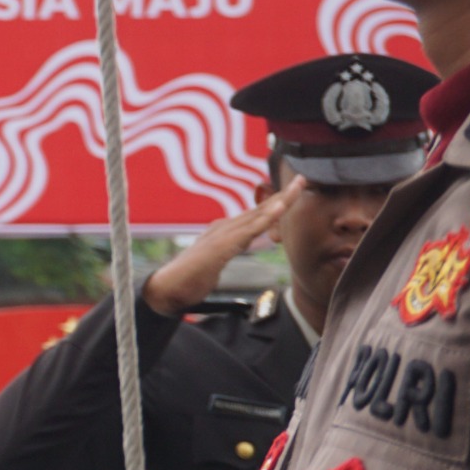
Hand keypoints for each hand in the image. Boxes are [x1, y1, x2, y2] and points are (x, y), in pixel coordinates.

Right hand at [142, 180, 302, 316]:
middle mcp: (223, 228)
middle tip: (303, 179)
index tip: (294, 192)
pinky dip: (266, 218)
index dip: (276, 203)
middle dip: (283, 194)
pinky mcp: (220, 247)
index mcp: (224, 232)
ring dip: (279, 200)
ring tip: (298, 186)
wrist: (166, 289)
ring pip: (257, 215)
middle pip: (259, 209)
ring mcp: (221, 235)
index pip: (255, 215)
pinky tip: (279, 208)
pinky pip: (249, 230)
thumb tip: (243, 245)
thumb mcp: (217, 263)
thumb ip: (230, 251)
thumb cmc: (190, 280)